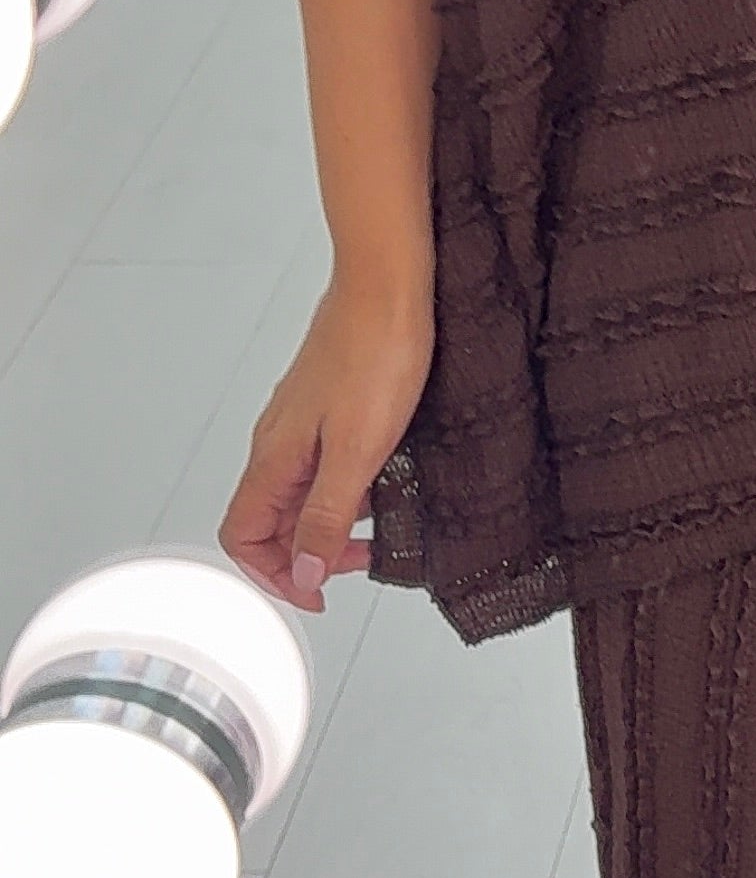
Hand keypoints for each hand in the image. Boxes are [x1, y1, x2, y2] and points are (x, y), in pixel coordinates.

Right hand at [219, 272, 434, 610]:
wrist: (390, 285)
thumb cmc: (376, 352)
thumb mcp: (359, 452)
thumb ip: (327, 516)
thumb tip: (305, 573)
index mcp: (274, 457)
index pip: (243, 536)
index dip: (275, 575)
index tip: (319, 592)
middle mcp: (279, 441)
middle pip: (270, 520)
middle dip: (308, 554)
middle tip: (361, 561)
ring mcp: (302, 421)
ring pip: (299, 492)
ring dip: (331, 521)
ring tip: (380, 524)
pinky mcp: (328, 405)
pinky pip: (324, 462)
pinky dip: (348, 486)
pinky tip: (388, 478)